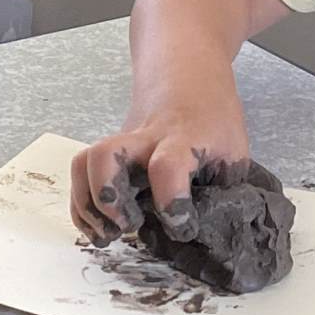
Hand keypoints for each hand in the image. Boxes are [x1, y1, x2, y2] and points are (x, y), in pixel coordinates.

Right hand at [69, 98, 249, 247]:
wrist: (188, 79)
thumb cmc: (214, 121)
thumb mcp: (234, 153)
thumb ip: (223, 192)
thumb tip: (212, 235)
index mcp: (182, 139)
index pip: (167, 167)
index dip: (171, 203)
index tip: (182, 228)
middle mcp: (144, 140)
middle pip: (105, 155)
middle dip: (108, 198)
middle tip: (129, 225)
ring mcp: (121, 145)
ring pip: (83, 164)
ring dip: (87, 206)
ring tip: (110, 234)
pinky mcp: (109, 155)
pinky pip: (80, 176)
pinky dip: (81, 208)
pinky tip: (99, 229)